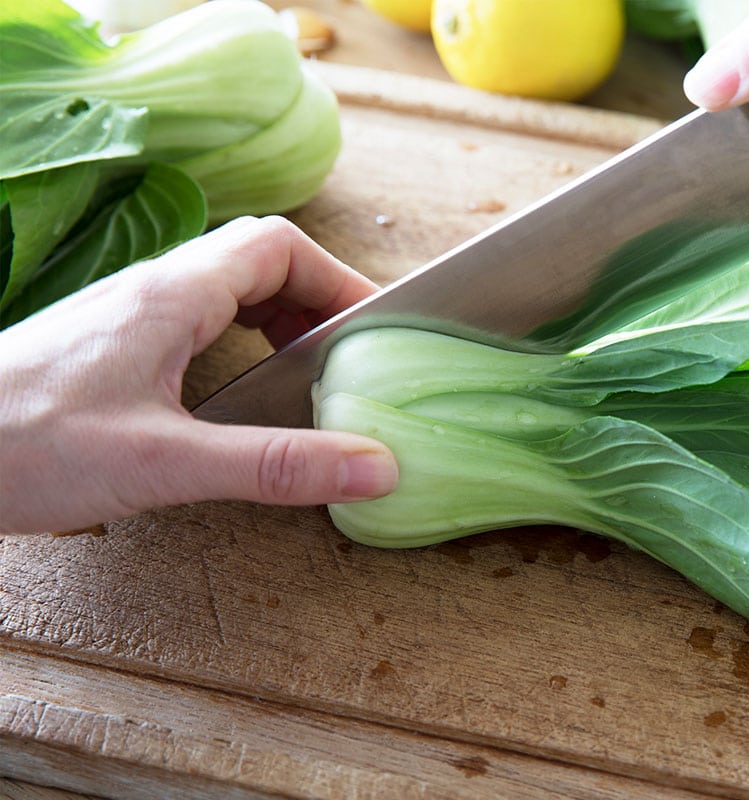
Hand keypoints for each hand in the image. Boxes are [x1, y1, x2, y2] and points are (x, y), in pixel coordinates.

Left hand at [0, 216, 398, 534]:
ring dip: (277, 321)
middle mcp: (150, 293)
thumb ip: (274, 465)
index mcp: (171, 296)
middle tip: (351, 356)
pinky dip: (237, 345)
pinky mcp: (108, 350)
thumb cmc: (21, 445)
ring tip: (307, 374)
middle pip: (258, 262)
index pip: (278, 245)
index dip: (338, 279)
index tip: (375, 329)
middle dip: (316, 302)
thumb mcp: (164, 463)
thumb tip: (372, 467)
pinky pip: (194, 323)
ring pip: (225, 291)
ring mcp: (125, 319)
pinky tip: (238, 395)